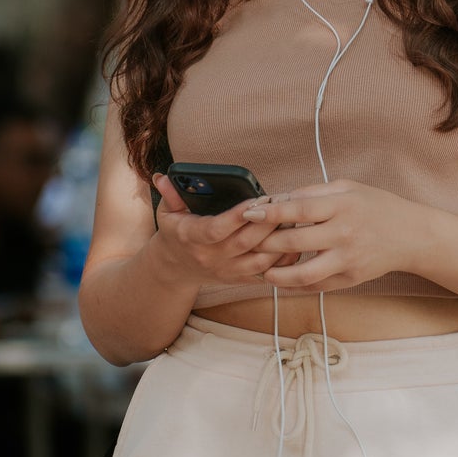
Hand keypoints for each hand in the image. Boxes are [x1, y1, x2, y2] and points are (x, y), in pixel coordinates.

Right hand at [151, 174, 282, 288]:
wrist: (176, 268)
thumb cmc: (176, 233)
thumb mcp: (167, 213)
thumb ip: (170, 194)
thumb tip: (163, 176)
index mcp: (191, 237)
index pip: (216, 229)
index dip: (238, 216)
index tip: (257, 199)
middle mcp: (210, 258)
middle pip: (244, 243)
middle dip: (268, 223)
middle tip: (285, 201)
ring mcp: (226, 272)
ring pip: (260, 261)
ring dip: (280, 241)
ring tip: (294, 219)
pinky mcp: (239, 280)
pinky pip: (266, 273)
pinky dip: (283, 260)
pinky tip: (294, 241)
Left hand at [240, 179, 419, 293]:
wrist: (412, 236)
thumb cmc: (377, 206)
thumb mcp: (348, 187)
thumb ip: (313, 192)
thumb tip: (279, 199)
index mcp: (342, 206)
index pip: (298, 209)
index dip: (270, 213)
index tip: (249, 214)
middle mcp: (344, 233)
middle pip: (294, 242)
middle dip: (265, 243)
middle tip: (248, 242)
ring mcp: (348, 259)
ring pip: (303, 273)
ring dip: (276, 274)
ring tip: (262, 270)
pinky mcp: (351, 279)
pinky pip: (317, 286)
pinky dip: (296, 286)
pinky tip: (283, 280)